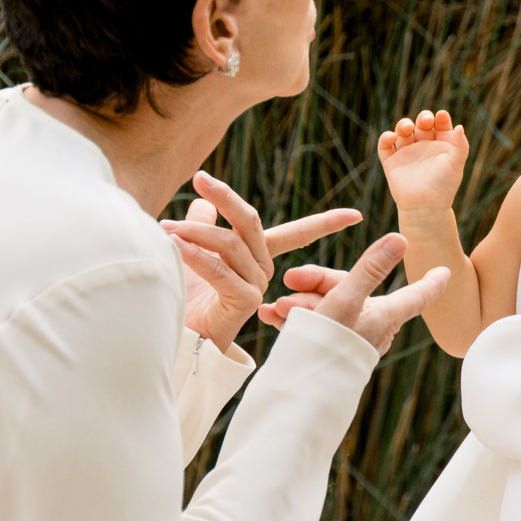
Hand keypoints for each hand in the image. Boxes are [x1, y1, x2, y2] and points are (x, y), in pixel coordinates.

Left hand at [161, 173, 361, 353]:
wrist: (182, 342)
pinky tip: (173, 245)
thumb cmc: (186, 300)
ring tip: (164, 228)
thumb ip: (202, 227)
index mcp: (257, 258)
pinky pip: (221, 271)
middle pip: (250, 222)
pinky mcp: (245, 303)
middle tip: (200, 178)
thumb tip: (202, 202)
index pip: (297, 234)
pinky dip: (195, 255)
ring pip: (230, 244)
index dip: (326, 224)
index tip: (355, 216)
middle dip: (226, 197)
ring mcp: (257, 287)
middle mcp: (263, 271)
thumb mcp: (193, 255)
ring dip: (194, 232)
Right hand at [262, 233, 448, 355]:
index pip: (416, 295)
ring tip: (277, 308)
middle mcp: (370, 327)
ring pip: (326, 306)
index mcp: (384, 315)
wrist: (300, 391)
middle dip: (316, 284)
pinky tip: (270, 314)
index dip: (431, 282)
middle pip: (351, 290)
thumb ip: (370, 268)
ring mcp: (348, 338)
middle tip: (290, 281)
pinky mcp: (327, 349)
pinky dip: (293, 317)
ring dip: (299, 302)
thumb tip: (401, 239)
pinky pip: (313, 324)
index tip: (445, 272)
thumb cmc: (328, 344)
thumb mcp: (346, 299)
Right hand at [378, 110, 469, 216]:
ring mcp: (407, 154)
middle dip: (423, 118)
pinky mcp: (392, 162)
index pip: (441, 126)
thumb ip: (460, 145)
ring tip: (407, 128)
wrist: (425, 206)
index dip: (441, 118)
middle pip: (422, 125)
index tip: (442, 116)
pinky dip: (385, 138)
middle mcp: (424, 148)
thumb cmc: (443, 186)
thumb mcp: (456, 164)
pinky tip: (392, 137)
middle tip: (425, 121)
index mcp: (441, 147)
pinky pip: (385, 146)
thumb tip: (460, 126)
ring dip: (403, 124)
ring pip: (403, 131)